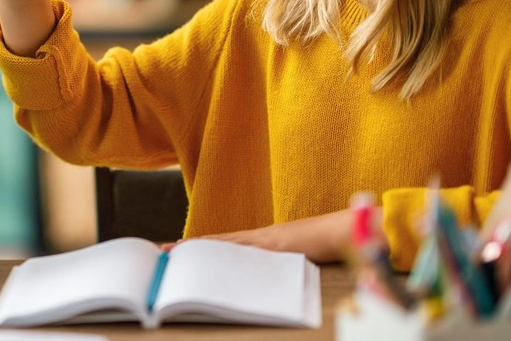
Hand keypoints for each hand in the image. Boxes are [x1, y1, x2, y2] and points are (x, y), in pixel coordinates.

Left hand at [162, 208, 363, 263]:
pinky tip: (207, 252)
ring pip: (225, 244)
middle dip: (189, 248)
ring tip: (172, 252)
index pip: (226, 245)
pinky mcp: (276, 243)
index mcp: (265, 241)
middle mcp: (261, 238)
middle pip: (218, 243)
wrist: (349, 231)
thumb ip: (281, 264)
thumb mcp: (299, 257)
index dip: (201, 247)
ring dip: (198, 248)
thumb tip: (266, 278)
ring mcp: (267, 239)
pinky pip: (244, 249)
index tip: (177, 250)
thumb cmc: (329, 245)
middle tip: (161, 251)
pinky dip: (223, 251)